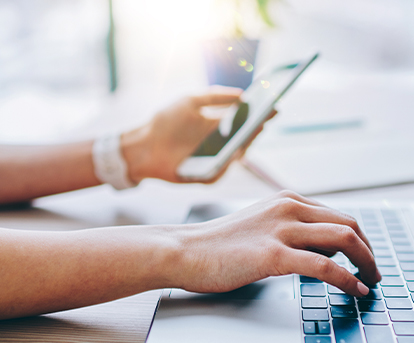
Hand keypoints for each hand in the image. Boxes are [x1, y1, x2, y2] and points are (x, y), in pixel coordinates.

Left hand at [120, 87, 271, 183]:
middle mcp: (219, 144)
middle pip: (244, 138)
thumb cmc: (165, 122)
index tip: (271, 106)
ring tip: (249, 136)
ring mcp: (213, 160)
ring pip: (235, 156)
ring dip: (243, 147)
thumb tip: (242, 95)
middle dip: (255, 130)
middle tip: (263, 122)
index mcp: (217, 125)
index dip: (258, 115)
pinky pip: (220, 172)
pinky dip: (225, 164)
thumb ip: (215, 96)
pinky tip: (230, 154)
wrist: (143, 145)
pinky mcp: (205, 176)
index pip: (244, 120)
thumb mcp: (190, 101)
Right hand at [170, 191, 380, 296]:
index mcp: (287, 200)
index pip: (339, 216)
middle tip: (374, 273)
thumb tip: (321, 250)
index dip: (360, 240)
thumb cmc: (217, 244)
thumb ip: (289, 230)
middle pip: (349, 225)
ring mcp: (282, 230)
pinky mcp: (273, 254)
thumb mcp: (260, 225)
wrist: (183, 250)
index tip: (365, 260)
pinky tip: (354, 290)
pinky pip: (324, 266)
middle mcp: (289, 208)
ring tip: (370, 282)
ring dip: (365, 263)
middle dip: (369, 251)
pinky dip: (346, 280)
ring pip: (344, 240)